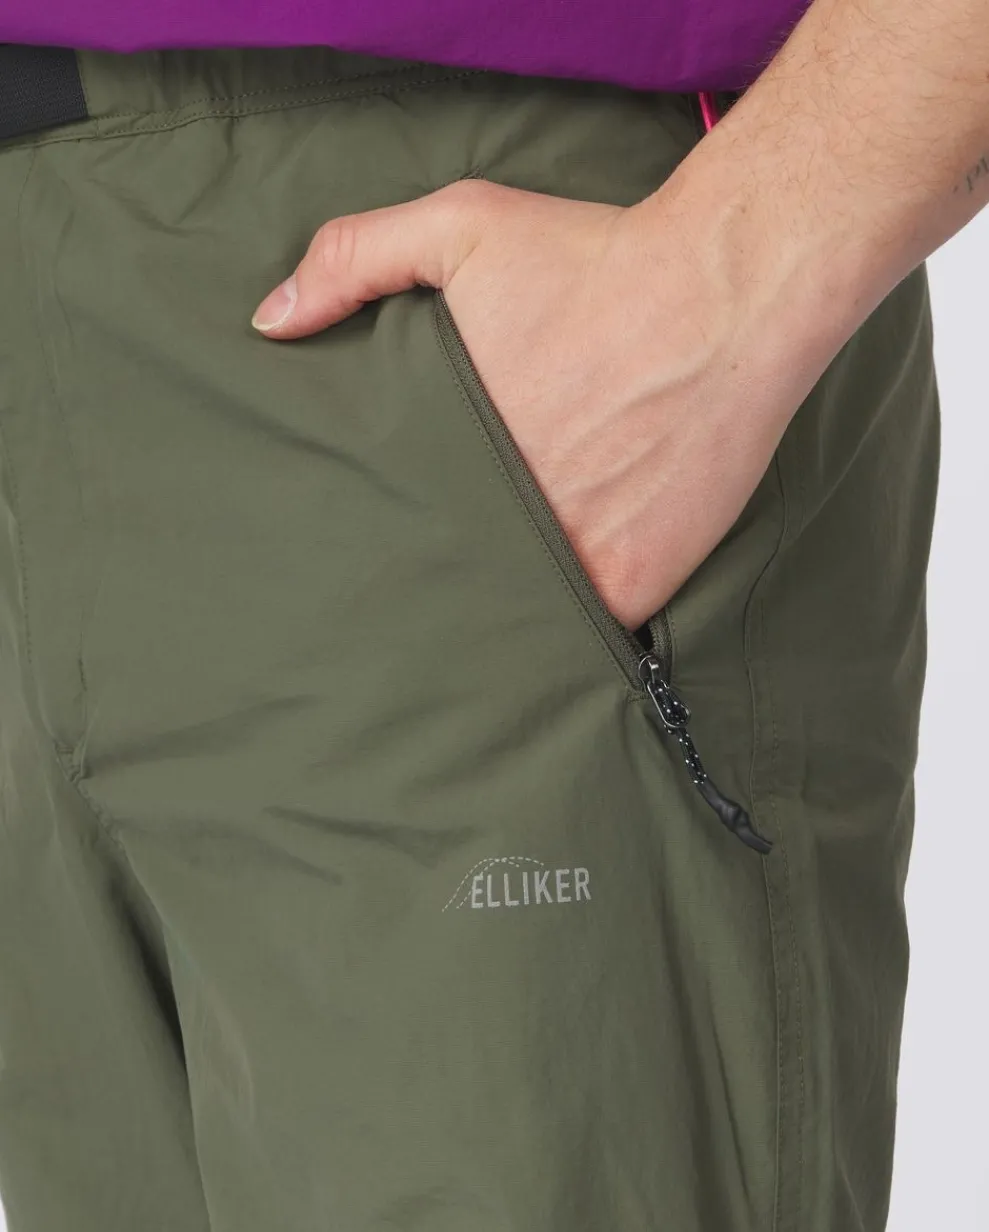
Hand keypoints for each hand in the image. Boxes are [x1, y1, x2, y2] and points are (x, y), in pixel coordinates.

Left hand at [252, 178, 802, 628]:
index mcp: (450, 450)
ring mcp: (572, 558)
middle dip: (441, 580)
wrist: (727, 291)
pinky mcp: (635, 582)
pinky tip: (559, 629)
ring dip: (505, 615)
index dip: (387, 540)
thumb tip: (271, 321)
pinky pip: (591, 631)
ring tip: (488, 622)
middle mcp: (505, 514)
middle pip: (453, 573)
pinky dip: (577, 632)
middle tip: (427, 593)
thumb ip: (357, 258)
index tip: (380, 548)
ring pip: (518, 611)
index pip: (396, 523)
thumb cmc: (596, 257)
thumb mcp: (463, 225)